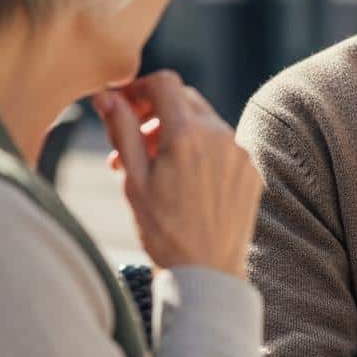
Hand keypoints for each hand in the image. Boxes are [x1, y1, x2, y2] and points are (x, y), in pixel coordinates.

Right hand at [92, 72, 263, 276]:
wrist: (207, 274)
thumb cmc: (164, 231)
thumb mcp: (134, 180)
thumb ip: (122, 130)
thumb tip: (106, 95)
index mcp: (187, 134)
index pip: (164, 83)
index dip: (139, 88)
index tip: (123, 106)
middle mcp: (220, 135)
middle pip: (185, 99)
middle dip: (155, 112)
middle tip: (132, 145)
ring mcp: (240, 153)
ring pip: (205, 122)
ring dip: (178, 133)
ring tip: (155, 169)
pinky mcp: (251, 170)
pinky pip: (223, 146)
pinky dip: (202, 151)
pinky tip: (185, 183)